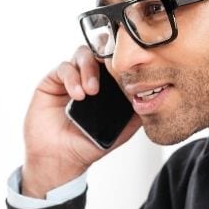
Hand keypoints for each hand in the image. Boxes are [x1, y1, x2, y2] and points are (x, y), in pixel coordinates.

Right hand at [22, 46, 140, 198]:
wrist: (61, 158)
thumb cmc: (87, 145)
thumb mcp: (120, 131)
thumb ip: (136, 114)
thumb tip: (155, 98)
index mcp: (107, 85)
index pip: (116, 61)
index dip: (123, 60)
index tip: (130, 69)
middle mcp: (89, 76)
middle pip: (100, 49)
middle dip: (107, 57)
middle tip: (112, 70)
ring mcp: (71, 77)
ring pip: (83, 54)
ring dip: (89, 69)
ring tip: (92, 91)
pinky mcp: (53, 81)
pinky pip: (64, 68)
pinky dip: (72, 77)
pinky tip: (78, 94)